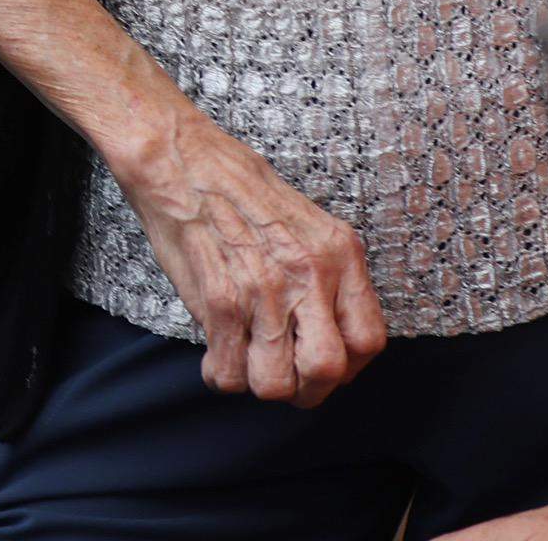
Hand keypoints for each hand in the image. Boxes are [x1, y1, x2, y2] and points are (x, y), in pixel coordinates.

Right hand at [107, 101, 387, 404]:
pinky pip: (228, 370)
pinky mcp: (219, 298)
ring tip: (246, 364)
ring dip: (258, 384)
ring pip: (276, 383)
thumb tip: (328, 332)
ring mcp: (264, 288)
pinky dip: (221, 375)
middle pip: (328, 371)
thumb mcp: (307, 223)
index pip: (369, 341)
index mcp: (337, 253)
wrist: (179, 157)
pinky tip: (216, 357)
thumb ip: (325, 275)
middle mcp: (309, 273)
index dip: (347, 367)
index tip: (322, 364)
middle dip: (306, 390)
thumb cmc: (236, 186)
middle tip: (285, 377)